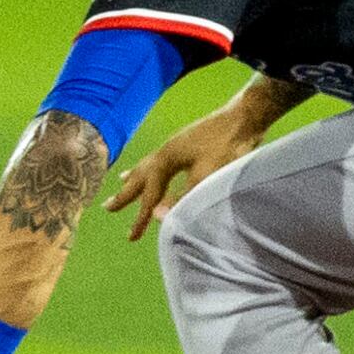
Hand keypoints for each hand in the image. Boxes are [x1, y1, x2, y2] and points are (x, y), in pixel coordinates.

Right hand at [104, 105, 267, 239]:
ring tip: (121, 182)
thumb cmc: (227, 145)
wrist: (246, 116)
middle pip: (140, 176)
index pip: (149, 194)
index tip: (130, 237)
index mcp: (166, 159)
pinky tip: (159, 166)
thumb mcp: (206, 175)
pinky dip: (153, 167)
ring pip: (149, 165)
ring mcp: (176, 145)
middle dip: (125, 195)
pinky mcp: (187, 143)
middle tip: (107, 208)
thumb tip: (158, 216)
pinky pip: (161, 159)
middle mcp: (165, 151)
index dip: (140, 217)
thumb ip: (182, 196)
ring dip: (135, 177)